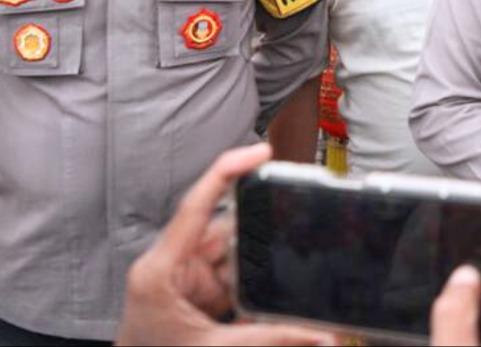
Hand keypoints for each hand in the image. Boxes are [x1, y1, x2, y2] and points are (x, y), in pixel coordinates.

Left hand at [116, 142, 338, 346]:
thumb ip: (270, 338)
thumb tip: (320, 334)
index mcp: (160, 271)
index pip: (195, 205)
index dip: (228, 171)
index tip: (260, 152)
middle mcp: (169, 264)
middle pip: (223, 230)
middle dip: (256, 240)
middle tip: (282, 246)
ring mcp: (181, 275)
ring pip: (232, 252)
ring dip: (253, 270)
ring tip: (250, 298)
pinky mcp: (193, 288)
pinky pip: (230, 273)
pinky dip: (248, 285)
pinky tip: (248, 307)